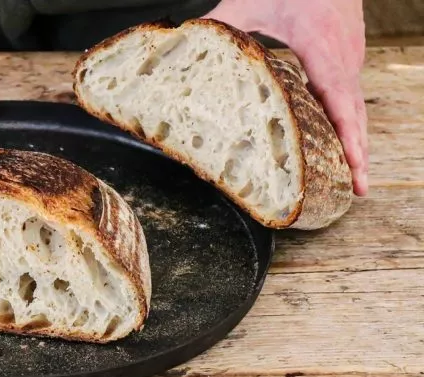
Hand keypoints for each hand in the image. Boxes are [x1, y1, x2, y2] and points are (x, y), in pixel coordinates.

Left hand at [205, 0, 368, 195]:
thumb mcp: (249, 1)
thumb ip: (221, 25)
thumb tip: (186, 45)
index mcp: (319, 44)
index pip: (339, 97)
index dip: (347, 134)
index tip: (353, 164)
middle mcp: (342, 53)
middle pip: (355, 111)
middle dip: (359, 151)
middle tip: (357, 189)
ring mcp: (350, 54)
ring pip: (356, 104)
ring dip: (357, 140)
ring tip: (353, 177)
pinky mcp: (348, 53)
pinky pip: (351, 93)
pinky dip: (352, 121)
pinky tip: (342, 142)